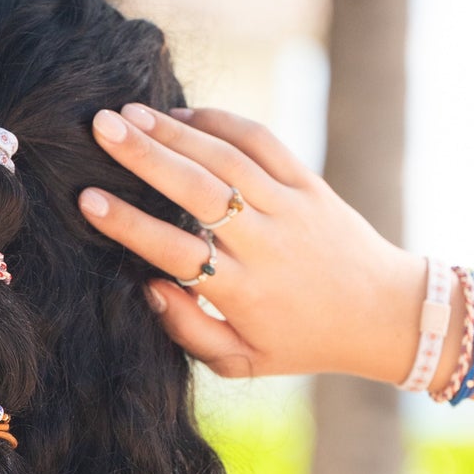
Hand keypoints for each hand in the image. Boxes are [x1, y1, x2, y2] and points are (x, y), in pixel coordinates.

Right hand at [77, 104, 429, 382]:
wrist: (384, 314)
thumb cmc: (300, 342)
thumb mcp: (241, 361)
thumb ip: (188, 331)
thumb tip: (149, 286)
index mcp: (243, 293)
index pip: (175, 251)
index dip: (129, 225)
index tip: (89, 200)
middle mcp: (266, 245)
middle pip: (198, 191)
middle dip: (145, 156)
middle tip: (100, 129)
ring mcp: (291, 208)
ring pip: (226, 159)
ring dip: (174, 131)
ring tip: (128, 113)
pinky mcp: (310, 184)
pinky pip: (262, 143)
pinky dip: (222, 121)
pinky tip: (183, 113)